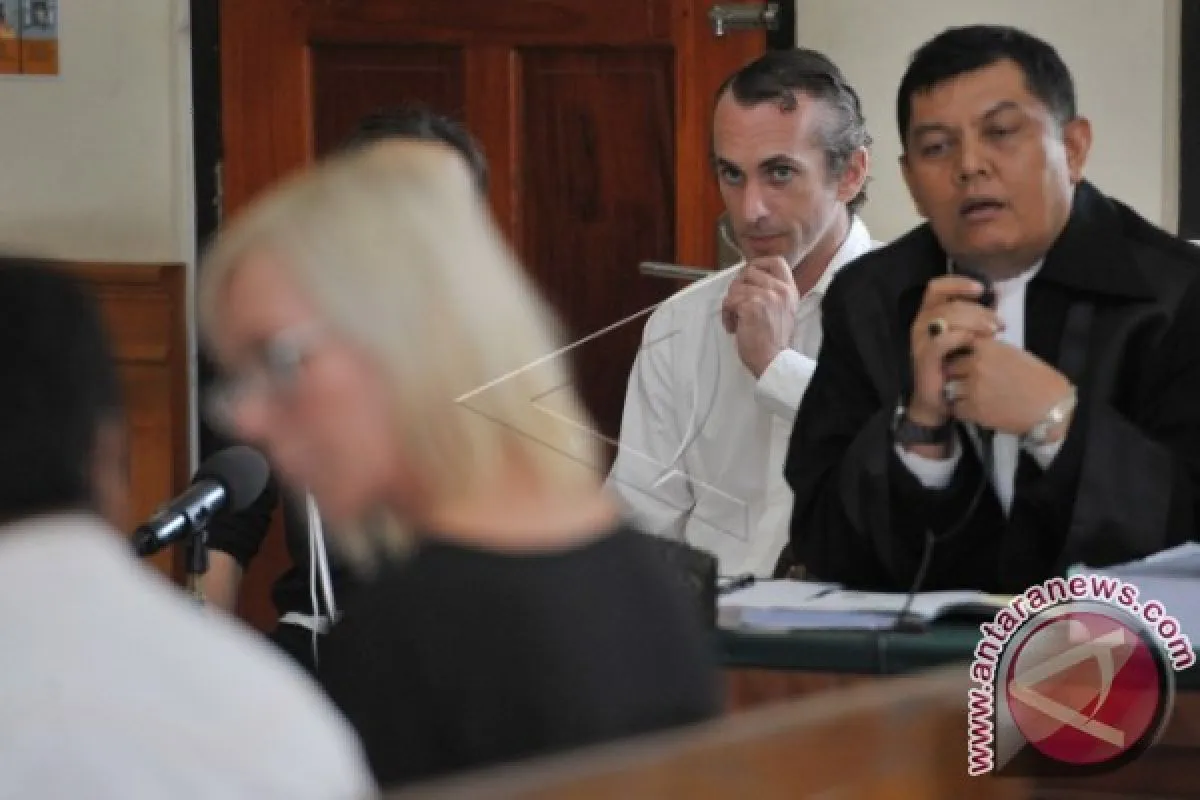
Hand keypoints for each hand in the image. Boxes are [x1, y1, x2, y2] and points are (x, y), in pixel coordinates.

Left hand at [721, 256, 799, 377]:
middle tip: (738, 305)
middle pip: (748, 272)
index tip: (748, 276)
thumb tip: (748, 278)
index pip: (776, 261)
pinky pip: (729, 302)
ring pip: (735, 288)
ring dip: (731, 305)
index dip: (758, 264)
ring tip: (738, 321)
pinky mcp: (751, 306)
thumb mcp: (783, 310)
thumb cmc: (773, 341)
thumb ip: (772, 293)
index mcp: (789, 290)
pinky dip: (727, 316)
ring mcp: (766, 296)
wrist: (773, 361)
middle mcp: (780, 290)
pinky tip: (734, 328)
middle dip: (738, 288)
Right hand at [907, 276, 1003, 428]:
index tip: (982, 288)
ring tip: (993, 332)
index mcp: (929, 316)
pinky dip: (960, 337)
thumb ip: (975, 319)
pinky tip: (975, 343)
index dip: (958, 283)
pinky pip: (940, 340)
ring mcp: (920, 342)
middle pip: (948, 303)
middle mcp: (921, 325)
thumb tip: (996, 298)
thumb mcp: (967, 338)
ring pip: (944, 317)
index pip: (937, 288)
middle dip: (978, 309)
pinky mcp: (923, 359)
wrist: (940, 402)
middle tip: (999, 323)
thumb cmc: (956, 369)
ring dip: (973, 321)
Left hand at [944, 339, 1073, 438]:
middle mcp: (976, 365)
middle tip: (965, 382)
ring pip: (950, 388)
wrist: (1051, 408)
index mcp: (987, 348)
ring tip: (970, 398)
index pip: (958, 345)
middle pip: (950, 367)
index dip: (959, 354)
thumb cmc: (1039, 380)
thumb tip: (973, 350)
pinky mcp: (973, 409)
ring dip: (957, 393)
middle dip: (956, 375)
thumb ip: (991, 351)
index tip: (963, 362)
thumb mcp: (1015, 354)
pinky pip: (956, 408)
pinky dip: (963, 411)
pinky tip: (975, 410)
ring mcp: (973, 387)